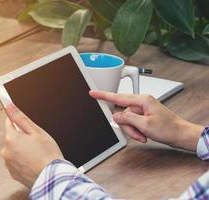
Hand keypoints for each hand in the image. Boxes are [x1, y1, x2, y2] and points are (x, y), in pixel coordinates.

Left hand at [1, 103, 63, 187]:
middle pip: (12, 138)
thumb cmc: (47, 154)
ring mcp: (8, 163)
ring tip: (36, 154)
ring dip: (22, 150)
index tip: (27, 128)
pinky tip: (34, 163)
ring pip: (14, 150)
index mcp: (11, 138)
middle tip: (36, 143)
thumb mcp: (37, 131)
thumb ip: (20, 118)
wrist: (52, 177)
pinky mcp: (12, 173)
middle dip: (22, 138)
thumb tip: (8, 105)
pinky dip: (23, 161)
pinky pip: (16, 162)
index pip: (9, 123)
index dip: (19, 124)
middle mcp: (6, 151)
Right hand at [89, 90, 203, 151]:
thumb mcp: (145, 125)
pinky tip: (144, 135)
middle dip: (127, 126)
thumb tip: (115, 116)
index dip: (103, 95)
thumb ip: (127, 119)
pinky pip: (132, 123)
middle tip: (137, 134)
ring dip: (133, 130)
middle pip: (122, 113)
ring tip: (143, 136)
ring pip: (126, 120)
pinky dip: (136, 131)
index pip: (118, 97)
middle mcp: (141, 103)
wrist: (180, 135)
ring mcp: (142, 110)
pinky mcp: (143, 116)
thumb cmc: (169, 128)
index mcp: (142, 100)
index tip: (93, 93)